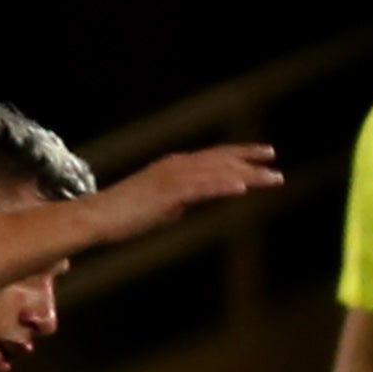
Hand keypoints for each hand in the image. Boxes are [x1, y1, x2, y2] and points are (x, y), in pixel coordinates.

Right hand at [81, 144, 281, 246]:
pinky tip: (243, 187)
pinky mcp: (168, 194)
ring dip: (247, 173)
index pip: (213, 156)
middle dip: (248, 157)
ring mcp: (172, 178)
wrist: (98, 218)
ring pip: (217, 171)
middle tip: (273, 157)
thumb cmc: (123, 216)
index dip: (238, 153)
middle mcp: (175, 166)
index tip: (262, 154)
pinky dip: (223, 185)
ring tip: (272, 176)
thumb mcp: (158, 206)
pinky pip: (202, 188)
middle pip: (219, 158)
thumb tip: (185, 204)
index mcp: (173, 166)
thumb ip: (175, 201)